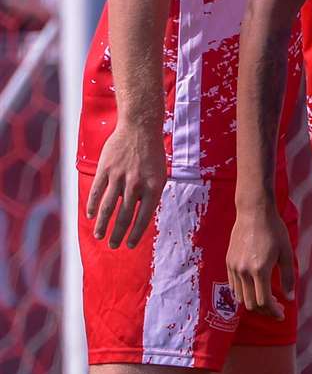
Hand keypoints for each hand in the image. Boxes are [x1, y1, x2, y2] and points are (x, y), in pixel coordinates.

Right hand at [85, 122, 166, 248]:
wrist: (140, 128)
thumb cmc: (152, 154)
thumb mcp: (159, 174)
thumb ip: (150, 194)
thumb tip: (139, 217)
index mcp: (154, 186)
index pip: (144, 216)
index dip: (136, 233)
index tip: (129, 245)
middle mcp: (137, 183)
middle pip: (124, 215)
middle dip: (118, 234)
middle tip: (113, 246)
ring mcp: (119, 176)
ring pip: (108, 207)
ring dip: (103, 225)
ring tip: (100, 237)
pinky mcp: (105, 169)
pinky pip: (97, 192)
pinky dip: (93, 206)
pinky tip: (91, 216)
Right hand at [226, 198, 295, 318]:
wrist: (254, 212)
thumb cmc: (274, 231)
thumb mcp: (286, 253)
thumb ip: (287, 277)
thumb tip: (290, 299)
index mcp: (260, 270)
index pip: (264, 301)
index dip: (273, 311)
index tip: (282, 314)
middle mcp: (244, 271)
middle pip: (250, 303)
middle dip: (265, 310)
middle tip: (277, 308)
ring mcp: (234, 267)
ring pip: (240, 297)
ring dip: (254, 303)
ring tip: (268, 300)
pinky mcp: (229, 263)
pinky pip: (233, 286)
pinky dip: (244, 293)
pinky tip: (255, 289)